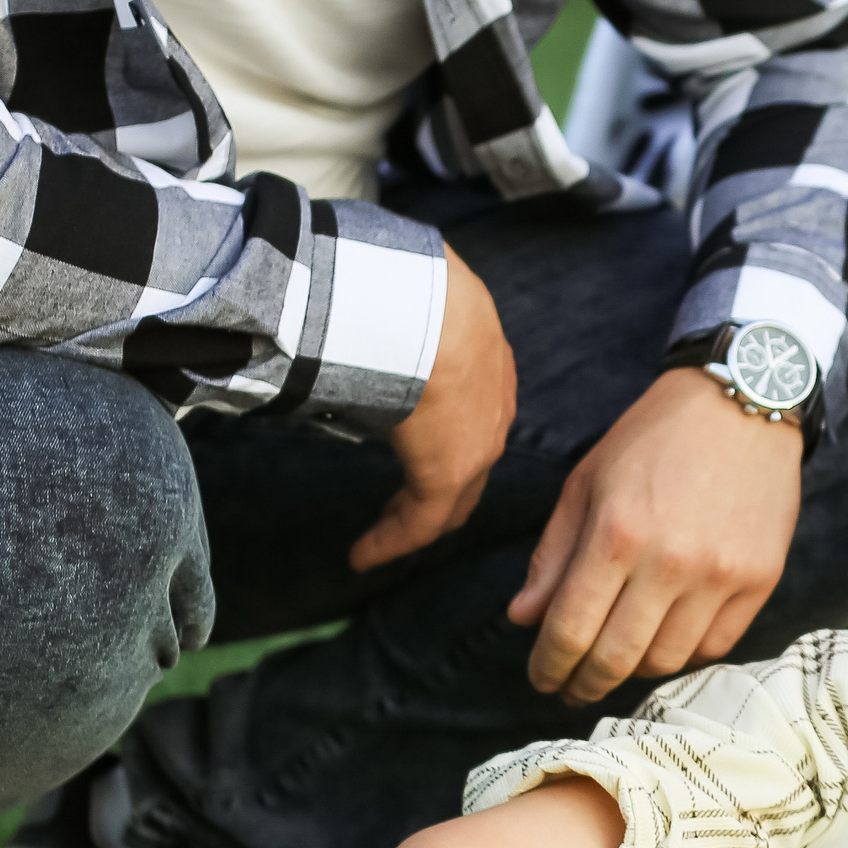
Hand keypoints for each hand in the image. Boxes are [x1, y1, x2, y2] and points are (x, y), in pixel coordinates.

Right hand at [350, 245, 517, 571]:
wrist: (426, 306)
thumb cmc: (408, 291)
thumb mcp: (413, 307)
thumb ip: (397, 323)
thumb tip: (353, 315)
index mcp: (488, 366)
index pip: (473, 416)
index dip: (445, 438)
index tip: (416, 450)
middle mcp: (494, 412)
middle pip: (468, 465)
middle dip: (436, 489)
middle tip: (401, 511)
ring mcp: (479, 445)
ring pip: (449, 496)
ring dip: (413, 516)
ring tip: (379, 539)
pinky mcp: (450, 473)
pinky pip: (423, 521)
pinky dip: (393, 538)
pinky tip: (364, 555)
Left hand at [509, 367, 801, 704]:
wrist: (744, 402)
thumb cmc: (655, 438)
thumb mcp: (587, 483)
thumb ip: (554, 554)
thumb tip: (523, 618)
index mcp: (616, 533)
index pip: (570, 629)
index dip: (548, 666)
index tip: (541, 678)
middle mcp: (669, 562)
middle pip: (616, 659)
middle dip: (585, 684)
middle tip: (572, 689)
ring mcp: (720, 575)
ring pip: (666, 661)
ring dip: (634, 671)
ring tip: (618, 660)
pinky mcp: (760, 580)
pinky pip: (715, 646)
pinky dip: (684, 653)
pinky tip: (665, 639)